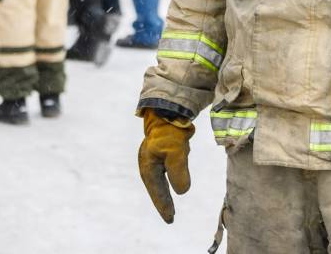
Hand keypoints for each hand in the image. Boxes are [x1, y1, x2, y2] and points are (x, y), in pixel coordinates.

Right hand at [137, 108, 193, 223]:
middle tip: (170, 218)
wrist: (168, 112)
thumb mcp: (176, 152)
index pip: (157, 192)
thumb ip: (178, 172)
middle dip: (163, 203)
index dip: (164, 206)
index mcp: (148, 167)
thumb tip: (181, 191)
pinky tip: (175, 183)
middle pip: (156, 189)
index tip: (170, 219)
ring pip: (161, 181)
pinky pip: (166, 172)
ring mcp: (154, 158)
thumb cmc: (170, 132)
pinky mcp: (161, 152)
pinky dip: (170, 181)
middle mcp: (149, 164)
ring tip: (171, 206)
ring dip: (166, 193)